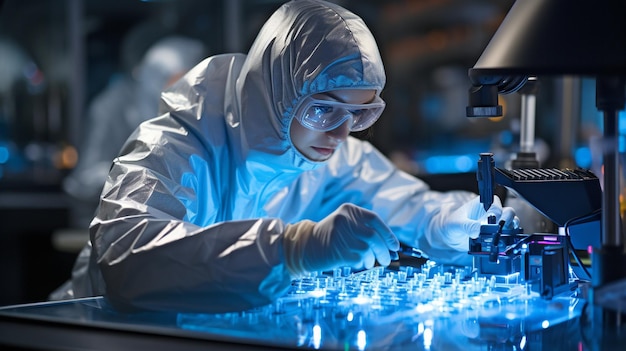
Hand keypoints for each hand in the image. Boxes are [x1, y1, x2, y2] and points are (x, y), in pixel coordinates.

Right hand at [283, 203, 399, 275]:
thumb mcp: (345, 225)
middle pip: (374, 236)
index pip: (375, 220)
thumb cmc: (330, 238)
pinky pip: (359, 260)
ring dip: (372, 259)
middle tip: (388, 260)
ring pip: (368, 249)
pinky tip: (357, 264)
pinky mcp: (338, 252)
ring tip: (369, 262)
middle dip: (384, 250)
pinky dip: (362, 264)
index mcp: (348, 210)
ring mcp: (341, 236)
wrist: (305, 246)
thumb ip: (364, 229)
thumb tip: (390, 245)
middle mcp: (345, 220)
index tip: (395, 247)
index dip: (388, 234)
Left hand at [439, 195, 516, 250]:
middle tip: (500, 230)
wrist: (450, 237)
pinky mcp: (496, 235)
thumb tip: (478, 231)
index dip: (497, 213)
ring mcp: (495, 223)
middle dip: (507, 221)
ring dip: (510, 230)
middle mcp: (491, 212)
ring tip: (501, 238)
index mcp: (482, 203)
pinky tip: (501, 244)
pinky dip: (507, 239)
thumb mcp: (457, 224)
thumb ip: (468, 226)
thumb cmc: (452, 224)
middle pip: (508, 212)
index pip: (496, 205)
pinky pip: (507, 235)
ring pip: (511, 224)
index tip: (493, 222)